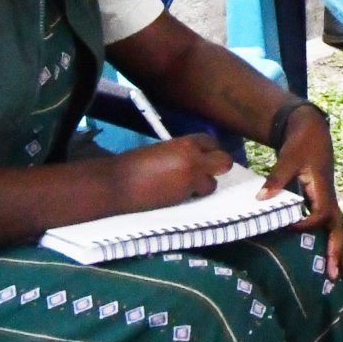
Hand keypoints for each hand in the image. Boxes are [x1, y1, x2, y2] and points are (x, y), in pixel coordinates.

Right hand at [116, 134, 232, 211]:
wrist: (118, 184)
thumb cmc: (134, 164)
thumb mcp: (162, 150)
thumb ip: (182, 152)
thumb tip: (194, 158)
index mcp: (186, 144)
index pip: (211, 142)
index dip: (208, 150)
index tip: (203, 155)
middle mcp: (194, 161)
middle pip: (224, 162)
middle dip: (218, 166)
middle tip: (205, 171)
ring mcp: (190, 181)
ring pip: (212, 185)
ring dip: (203, 185)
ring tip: (185, 186)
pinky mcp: (183, 199)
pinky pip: (196, 196)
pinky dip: (190, 196)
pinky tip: (175, 194)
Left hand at [260, 104, 342, 277]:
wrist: (311, 131)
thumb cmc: (301, 144)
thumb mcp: (288, 157)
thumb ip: (276, 178)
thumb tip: (261, 199)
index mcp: (323, 189)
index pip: (320, 215)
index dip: (307, 224)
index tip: (290, 226)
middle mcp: (330, 198)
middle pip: (339, 229)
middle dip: (338, 253)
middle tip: (336, 276)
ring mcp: (328, 200)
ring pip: (339, 230)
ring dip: (341, 252)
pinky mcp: (324, 201)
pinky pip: (333, 226)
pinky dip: (335, 243)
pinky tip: (332, 257)